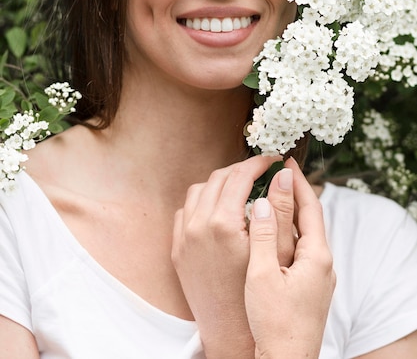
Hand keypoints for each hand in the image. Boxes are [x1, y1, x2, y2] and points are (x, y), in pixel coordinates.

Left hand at [172, 154, 278, 358]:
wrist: (233, 333)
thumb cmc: (262, 295)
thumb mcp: (277, 250)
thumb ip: (280, 208)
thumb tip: (284, 174)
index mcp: (224, 223)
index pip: (241, 175)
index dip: (259, 163)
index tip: (272, 159)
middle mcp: (198, 226)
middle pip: (218, 178)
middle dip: (241, 170)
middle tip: (260, 171)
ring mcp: (184, 238)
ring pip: (199, 190)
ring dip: (220, 184)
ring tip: (240, 188)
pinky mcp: (177, 249)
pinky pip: (185, 211)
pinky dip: (202, 203)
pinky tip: (219, 209)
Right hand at [245, 157, 335, 358]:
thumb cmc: (274, 323)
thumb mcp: (263, 273)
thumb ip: (265, 233)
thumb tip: (267, 196)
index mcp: (316, 256)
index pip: (310, 207)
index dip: (297, 182)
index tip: (284, 160)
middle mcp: (322, 263)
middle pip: (308, 218)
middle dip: (292, 193)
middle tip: (273, 172)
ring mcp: (317, 275)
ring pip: (303, 233)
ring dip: (287, 212)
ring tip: (267, 194)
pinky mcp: (308, 286)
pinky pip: (298, 248)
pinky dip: (284, 232)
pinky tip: (267, 231)